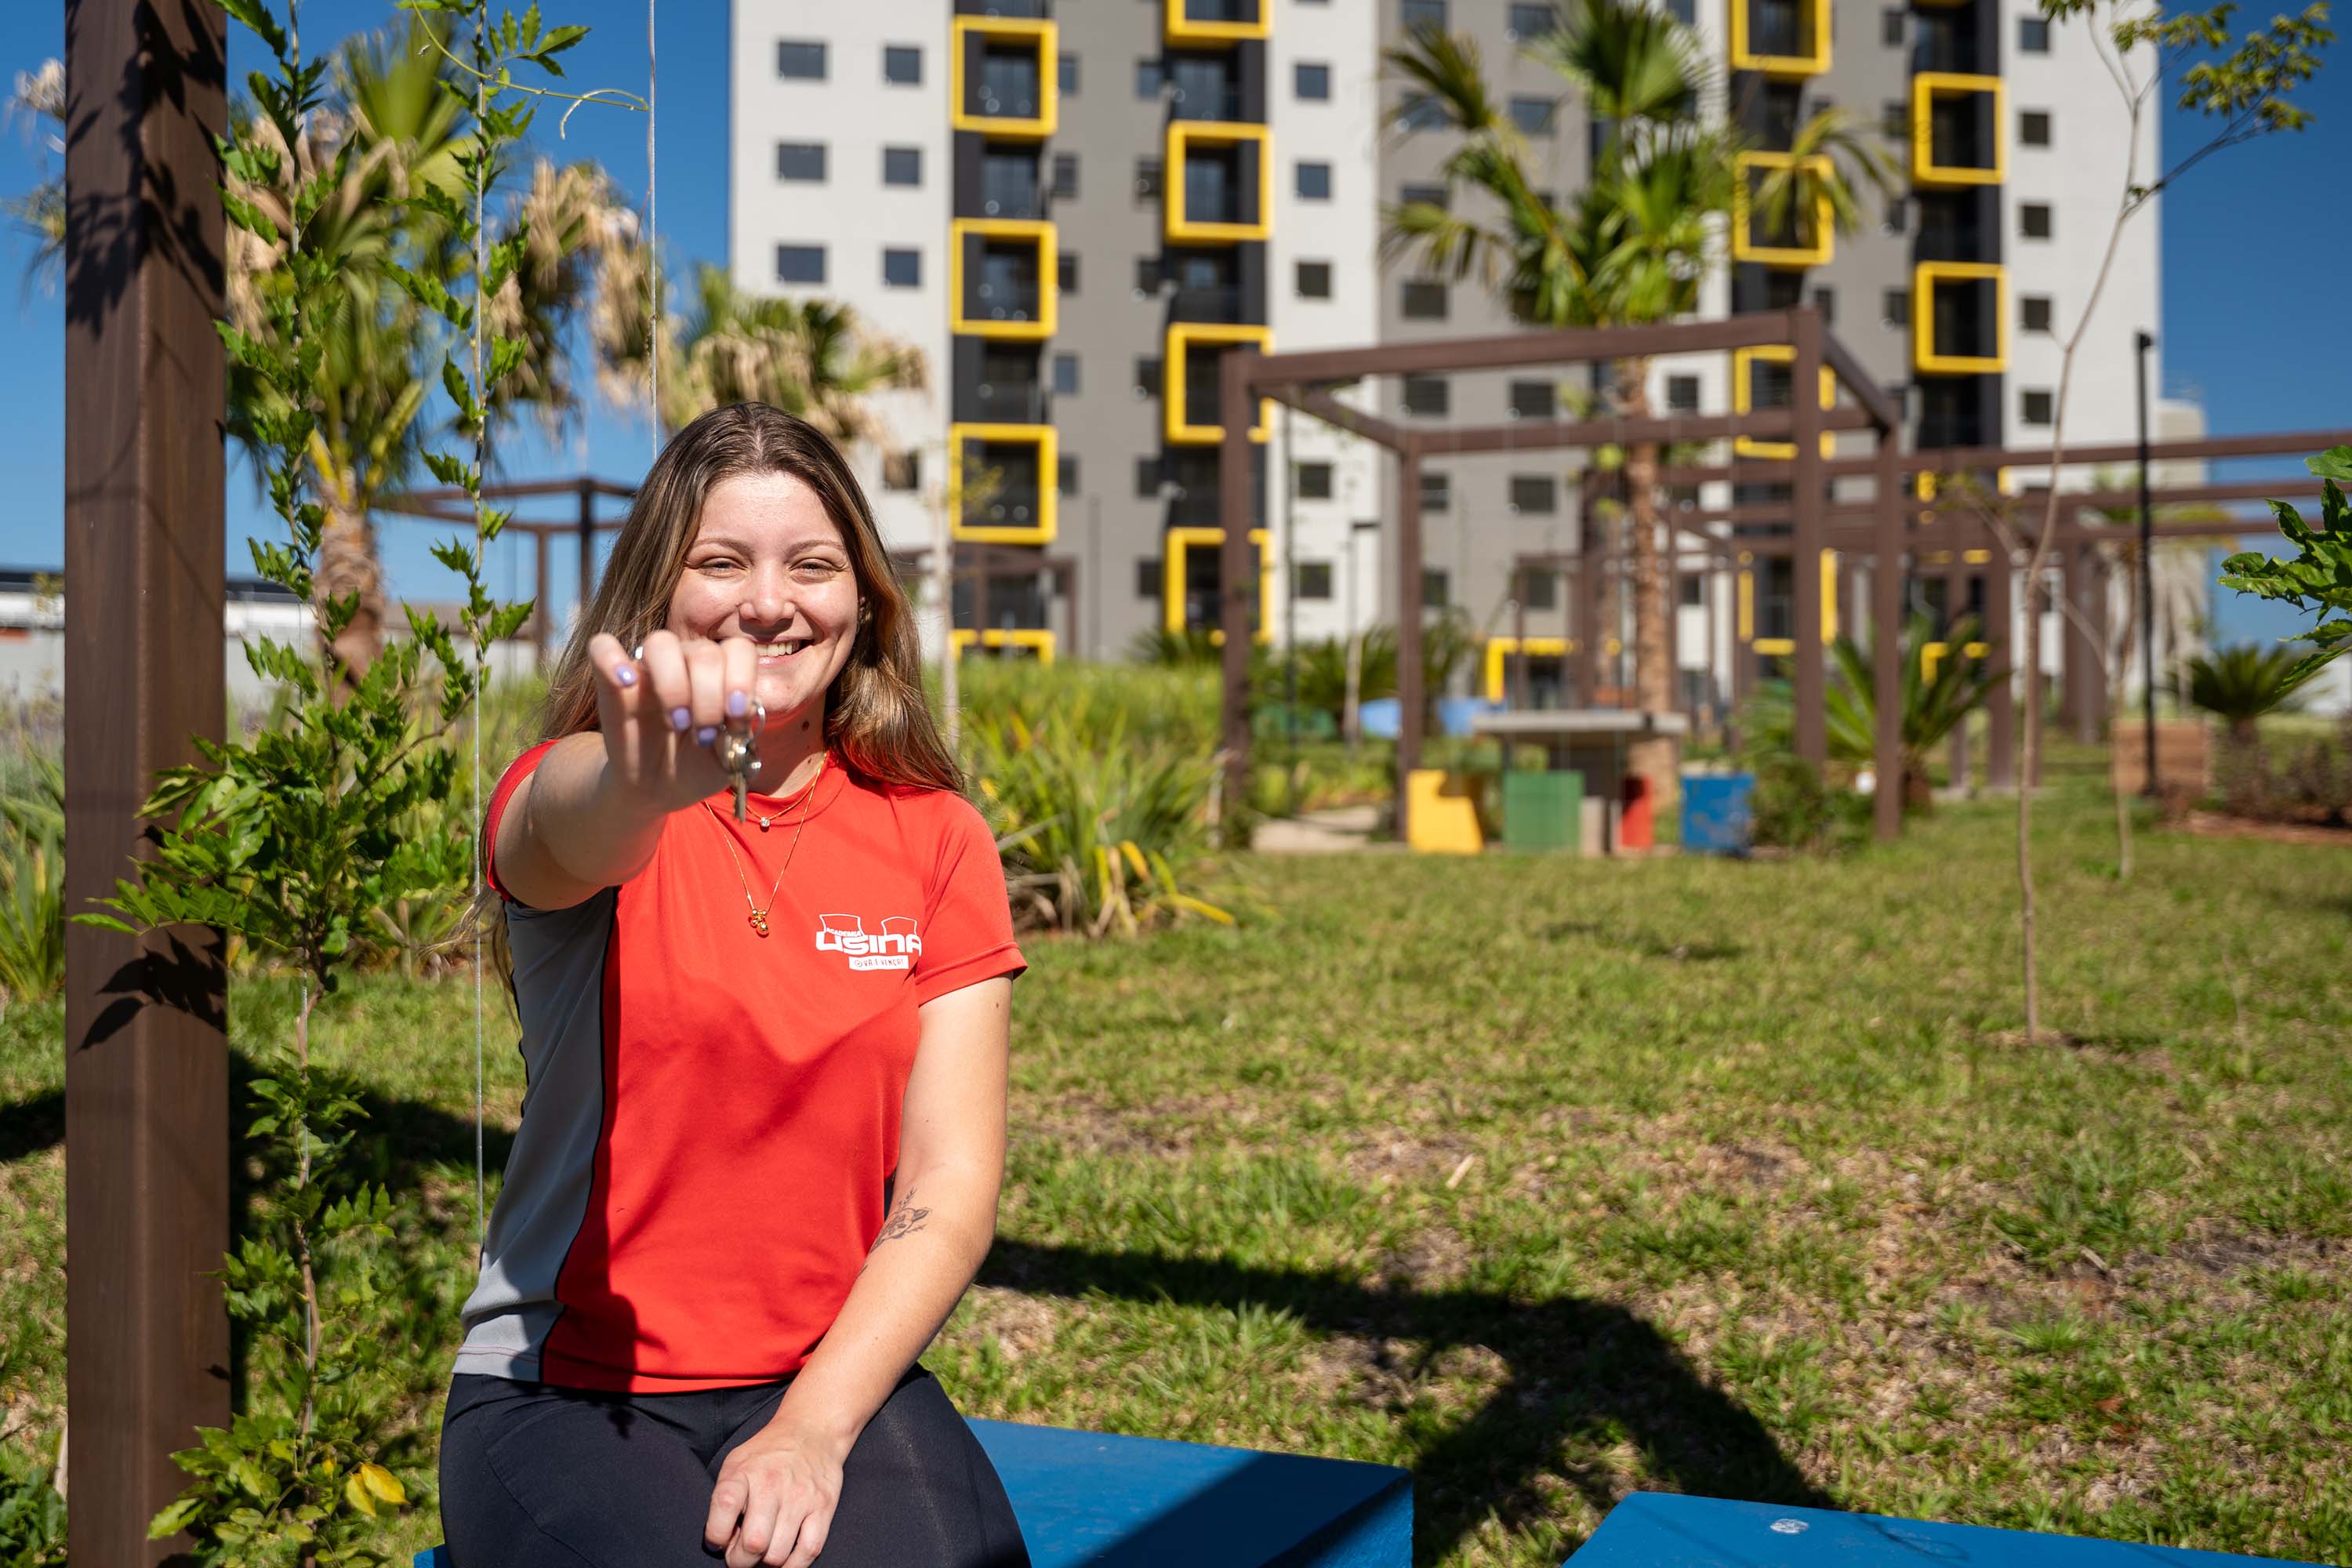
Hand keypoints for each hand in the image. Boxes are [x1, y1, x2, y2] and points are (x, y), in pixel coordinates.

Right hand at [586, 629, 760, 815]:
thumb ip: (736, 733)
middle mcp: (687, 663)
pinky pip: (601, 647)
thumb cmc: (697, 766)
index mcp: (721, 673)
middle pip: (704, 651)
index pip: (738, 649)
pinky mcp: (611, 682)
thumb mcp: (727, 758)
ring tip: (676, 721)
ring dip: (673, 684)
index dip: (741, 679)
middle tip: (702, 734)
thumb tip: (738, 712)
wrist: (658, 788)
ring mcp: (648, 669)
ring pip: (661, 642)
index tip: (735, 716)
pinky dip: (610, 657)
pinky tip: (625, 682)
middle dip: (709, 696)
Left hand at [704, 1418, 848, 1567]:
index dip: (716, 1536)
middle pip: (753, 1544)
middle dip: (741, 1561)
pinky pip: (809, 1551)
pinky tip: (785, 1561)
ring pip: (778, 1555)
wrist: (813, 1430)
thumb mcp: (736, 1463)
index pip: (724, 1508)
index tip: (719, 1541)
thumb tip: (724, 1542)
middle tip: (741, 1556)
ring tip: (762, 1555)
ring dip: (765, 1565)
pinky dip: (794, 1566)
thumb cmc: (768, 1453)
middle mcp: (772, 1484)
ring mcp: (800, 1497)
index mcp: (744, 1472)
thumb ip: (725, 1498)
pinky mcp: (823, 1507)